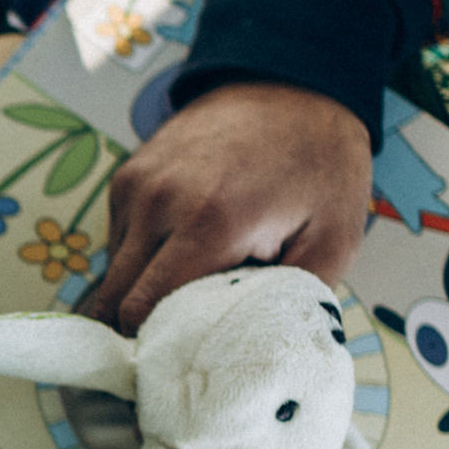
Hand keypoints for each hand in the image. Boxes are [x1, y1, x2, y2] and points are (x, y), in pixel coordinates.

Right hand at [77, 81, 371, 333]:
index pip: (143, 314)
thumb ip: (294, 301)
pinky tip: (182, 249)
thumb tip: (255, 353)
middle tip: (177, 347)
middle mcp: (158, 205)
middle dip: (139, 332)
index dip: (154, 349)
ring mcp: (136, 187)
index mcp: (208, 225)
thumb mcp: (336, 239)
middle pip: (114, 302)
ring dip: (140, 293)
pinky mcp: (126, 177)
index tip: (176, 367)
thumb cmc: (320, 164)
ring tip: (189, 289)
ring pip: (112, 274)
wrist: (291, 80)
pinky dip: (141, 258)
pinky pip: (118, 241)